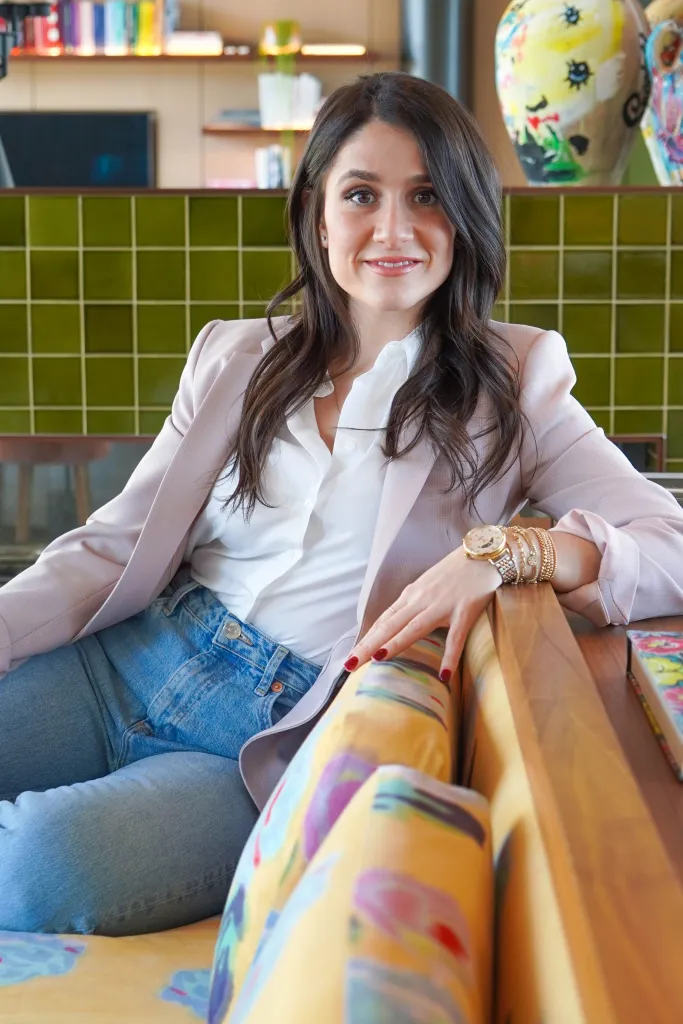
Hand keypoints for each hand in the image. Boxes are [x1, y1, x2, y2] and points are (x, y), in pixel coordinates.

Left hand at [345, 546, 502, 682]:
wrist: (483, 553)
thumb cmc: (456, 571)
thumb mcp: (428, 585)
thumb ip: (414, 603)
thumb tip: (399, 624)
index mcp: (411, 595)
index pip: (384, 621)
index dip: (367, 639)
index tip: (351, 656)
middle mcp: (421, 600)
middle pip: (390, 626)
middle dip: (369, 645)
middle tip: (350, 664)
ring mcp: (442, 605)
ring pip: (414, 628)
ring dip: (395, 644)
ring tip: (378, 660)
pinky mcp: (465, 610)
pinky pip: (456, 637)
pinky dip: (450, 656)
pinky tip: (444, 674)